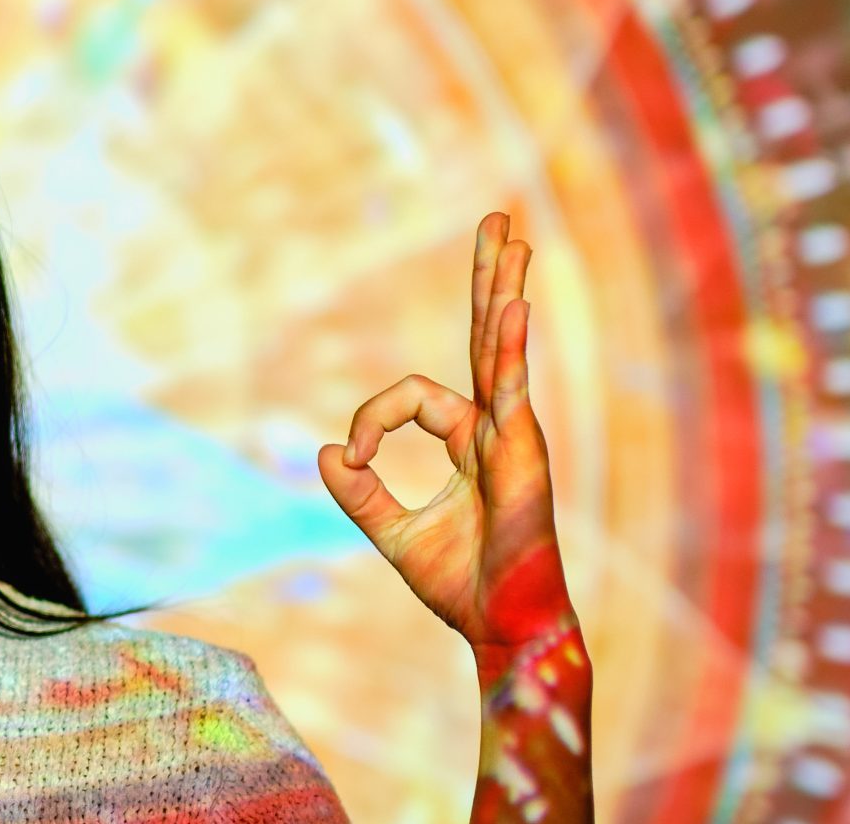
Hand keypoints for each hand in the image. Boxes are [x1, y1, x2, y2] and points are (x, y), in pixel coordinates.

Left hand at [316, 214, 575, 652]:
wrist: (501, 627)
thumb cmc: (461, 584)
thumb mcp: (393, 533)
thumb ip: (360, 493)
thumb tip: (328, 450)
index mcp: (468, 440)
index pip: (411, 397)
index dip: (373, 418)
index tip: (357, 457)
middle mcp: (495, 428)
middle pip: (486, 338)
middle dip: (487, 279)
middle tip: (497, 223)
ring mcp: (513, 437)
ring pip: (503, 348)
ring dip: (503, 290)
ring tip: (510, 239)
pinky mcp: (521, 453)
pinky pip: (512, 388)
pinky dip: (511, 346)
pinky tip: (513, 304)